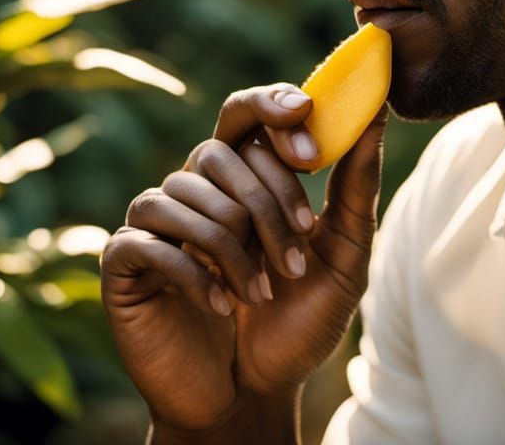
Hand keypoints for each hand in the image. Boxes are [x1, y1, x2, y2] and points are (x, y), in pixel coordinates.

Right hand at [101, 83, 386, 432]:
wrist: (256, 394)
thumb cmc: (302, 317)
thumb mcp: (345, 252)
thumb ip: (357, 184)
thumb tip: (378, 111)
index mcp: (248, 174)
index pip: (248, 112)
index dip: (274, 111)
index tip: (311, 149)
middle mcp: (200, 187)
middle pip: (219, 150)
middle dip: (267, 197)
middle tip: (300, 242)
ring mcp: (159, 222)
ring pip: (184, 192)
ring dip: (235, 246)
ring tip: (265, 291)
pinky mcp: (126, 262)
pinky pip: (147, 239)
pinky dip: (191, 272)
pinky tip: (223, 305)